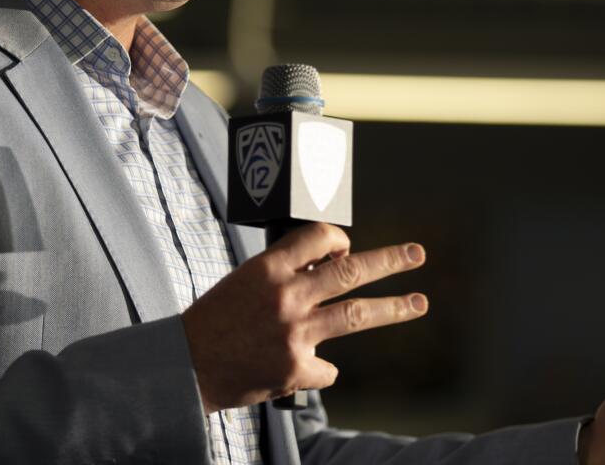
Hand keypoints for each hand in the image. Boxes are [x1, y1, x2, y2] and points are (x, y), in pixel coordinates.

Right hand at [181, 222, 427, 412]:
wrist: (186, 366)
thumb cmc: (215, 320)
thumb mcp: (244, 281)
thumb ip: (285, 273)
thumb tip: (330, 268)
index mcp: (268, 267)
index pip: (318, 237)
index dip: (338, 239)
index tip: (346, 247)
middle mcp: (286, 296)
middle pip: (351, 271)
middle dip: (389, 260)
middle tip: (417, 254)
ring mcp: (295, 333)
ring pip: (357, 314)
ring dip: (394, 308)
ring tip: (419, 303)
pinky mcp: (296, 368)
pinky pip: (328, 366)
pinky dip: (323, 366)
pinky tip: (307, 367)